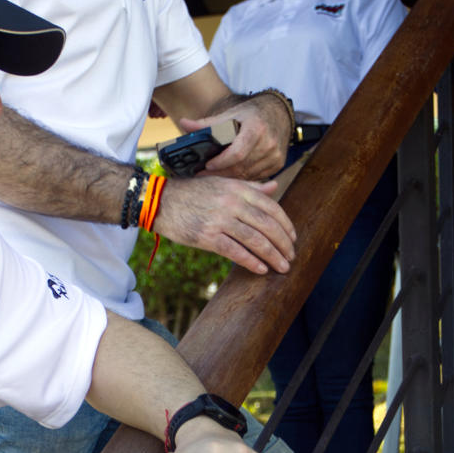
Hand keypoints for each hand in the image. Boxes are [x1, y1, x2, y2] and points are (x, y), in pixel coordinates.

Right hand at [155, 174, 295, 274]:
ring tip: (282, 267)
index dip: (286, 225)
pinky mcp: (207, 236)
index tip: (293, 238)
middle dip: (283, 244)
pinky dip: (251, 262)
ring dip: (272, 256)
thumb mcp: (222, 183)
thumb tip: (274, 186)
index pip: (272, 207)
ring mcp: (220, 220)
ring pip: (255, 240)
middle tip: (291, 257)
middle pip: (267, 226)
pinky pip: (235, 251)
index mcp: (238, 189)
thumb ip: (250, 186)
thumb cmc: (193, 193)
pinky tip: (261, 269)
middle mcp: (232, 203)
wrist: (160, 201)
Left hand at [192, 95, 288, 179]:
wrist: (278, 114)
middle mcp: (269, 143)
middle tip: (202, 175)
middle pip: (240, 167)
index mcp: (256, 128)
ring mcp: (275, 155)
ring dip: (230, 177)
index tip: (207, 165)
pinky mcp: (278, 164)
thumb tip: (183, 123)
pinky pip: (256, 176)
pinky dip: (242, 177)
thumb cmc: (251, 114)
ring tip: (214, 176)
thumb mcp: (230, 114)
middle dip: (220, 173)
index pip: (237, 153)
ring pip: (247, 174)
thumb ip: (207, 123)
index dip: (221, 162)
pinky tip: (231, 174)